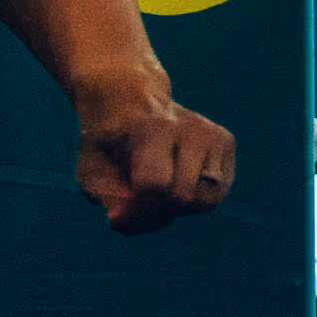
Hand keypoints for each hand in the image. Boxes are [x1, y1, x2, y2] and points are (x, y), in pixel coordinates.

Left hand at [71, 64, 235, 232]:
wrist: (130, 98)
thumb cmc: (107, 141)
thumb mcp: (91, 170)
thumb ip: (106, 198)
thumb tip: (121, 218)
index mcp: (152, 129)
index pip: (156, 185)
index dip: (136, 210)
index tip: (116, 212)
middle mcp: (190, 127)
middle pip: (183, 197)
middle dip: (157, 214)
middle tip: (134, 204)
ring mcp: (212, 133)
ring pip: (207, 199)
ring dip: (176, 208)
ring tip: (156, 191)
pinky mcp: (225, 141)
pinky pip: (215, 194)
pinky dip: (193, 200)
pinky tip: (174, 180)